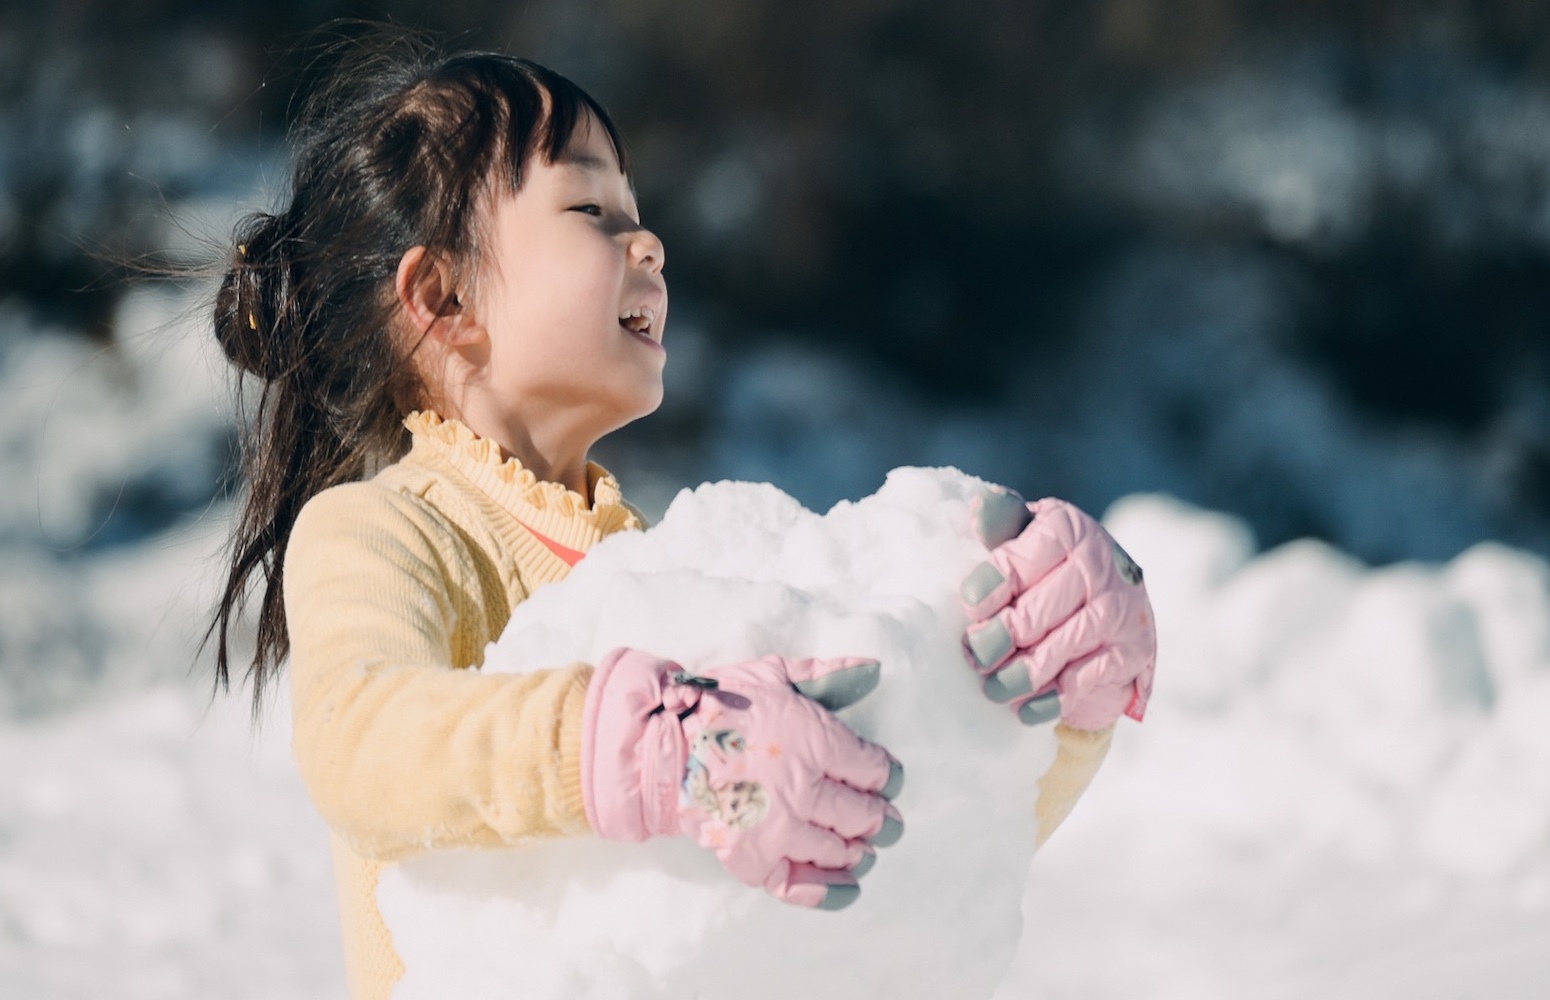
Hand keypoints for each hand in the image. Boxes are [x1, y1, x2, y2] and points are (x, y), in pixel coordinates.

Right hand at [581, 648, 904, 909]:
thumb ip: (826, 675)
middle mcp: (802, 788)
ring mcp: (779, 828)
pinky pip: (799, 884)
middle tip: (886, 822)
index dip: (886, 777)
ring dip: (857, 851)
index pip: (872, 769)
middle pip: (862, 814)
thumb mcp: (774, 674)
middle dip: (880, 819)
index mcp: (814, 741)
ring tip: (862, 848)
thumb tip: (873, 670)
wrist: (661, 747)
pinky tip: (848, 889)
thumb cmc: (718, 706)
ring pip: (837, 850)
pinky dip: (827, 892)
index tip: (887, 780)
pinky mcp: (753, 859)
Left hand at [958, 488, 1155, 729]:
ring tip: (992, 688)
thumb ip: (1003, 523)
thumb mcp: (1029, 534)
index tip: (969, 610)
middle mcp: (1099, 566)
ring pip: (1053, 654)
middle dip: (993, 643)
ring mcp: (1117, 611)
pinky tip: (1023, 709)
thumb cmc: (1051, 564)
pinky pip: (1080, 682)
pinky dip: (1047, 701)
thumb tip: (979, 508)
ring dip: (1014, 678)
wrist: (1112, 597)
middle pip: (1031, 616)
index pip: (1016, 565)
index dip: (986, 592)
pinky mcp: (1129, 651)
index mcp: (1067, 529)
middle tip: (975, 657)